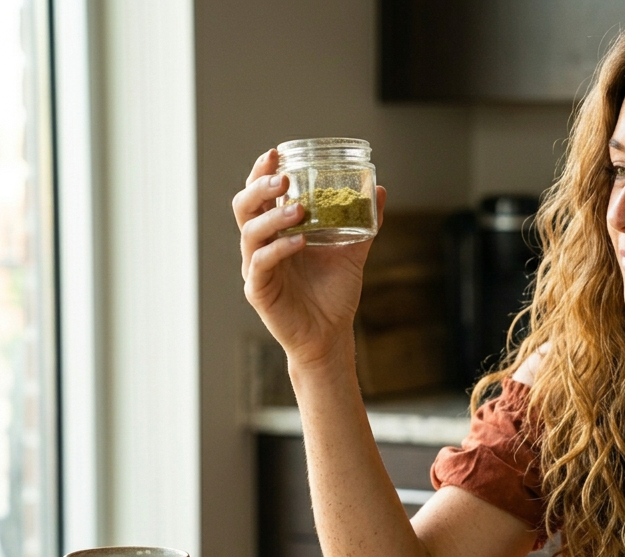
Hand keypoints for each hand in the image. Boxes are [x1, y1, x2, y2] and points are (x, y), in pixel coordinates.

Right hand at [232, 148, 386, 369]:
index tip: (275, 153)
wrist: (330, 335)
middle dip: (259, 188)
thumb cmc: (333, 294)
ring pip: (250, 233)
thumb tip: (380, 190)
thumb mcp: (352, 251)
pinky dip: (279, 249)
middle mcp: (261, 246)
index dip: (261, 172)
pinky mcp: (259, 291)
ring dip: (273, 217)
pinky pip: (262, 264)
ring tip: (299, 209)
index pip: (260, 195)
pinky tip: (300, 241)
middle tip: (283, 178)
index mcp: (276, 232)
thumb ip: (363, 222)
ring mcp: (256, 268)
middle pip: (245, 207)